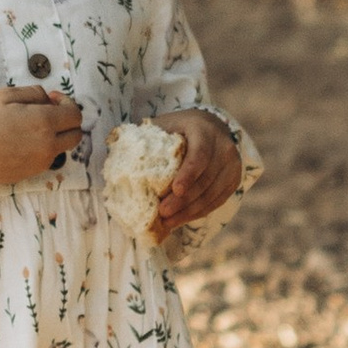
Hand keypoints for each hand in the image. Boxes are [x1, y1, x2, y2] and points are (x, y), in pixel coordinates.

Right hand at [0, 81, 84, 208]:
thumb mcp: (4, 95)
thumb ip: (33, 93)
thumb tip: (48, 99)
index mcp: (44, 123)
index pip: (75, 115)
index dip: (67, 103)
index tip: (51, 98)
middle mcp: (47, 146)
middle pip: (76, 135)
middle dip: (67, 121)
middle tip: (47, 111)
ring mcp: (39, 163)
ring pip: (62, 148)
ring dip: (55, 135)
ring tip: (30, 126)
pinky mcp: (30, 174)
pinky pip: (46, 159)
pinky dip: (42, 148)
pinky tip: (20, 140)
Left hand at [152, 108, 249, 233]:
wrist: (211, 126)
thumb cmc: (179, 127)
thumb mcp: (164, 124)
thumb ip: (146, 136)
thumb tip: (114, 147)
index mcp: (204, 130)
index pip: (200, 155)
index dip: (188, 174)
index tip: (175, 190)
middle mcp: (223, 148)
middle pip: (205, 179)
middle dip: (183, 200)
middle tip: (163, 213)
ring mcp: (232, 165)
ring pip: (212, 194)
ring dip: (189, 212)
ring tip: (168, 222)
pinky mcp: (234, 180)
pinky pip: (217, 201)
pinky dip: (199, 212)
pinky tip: (182, 219)